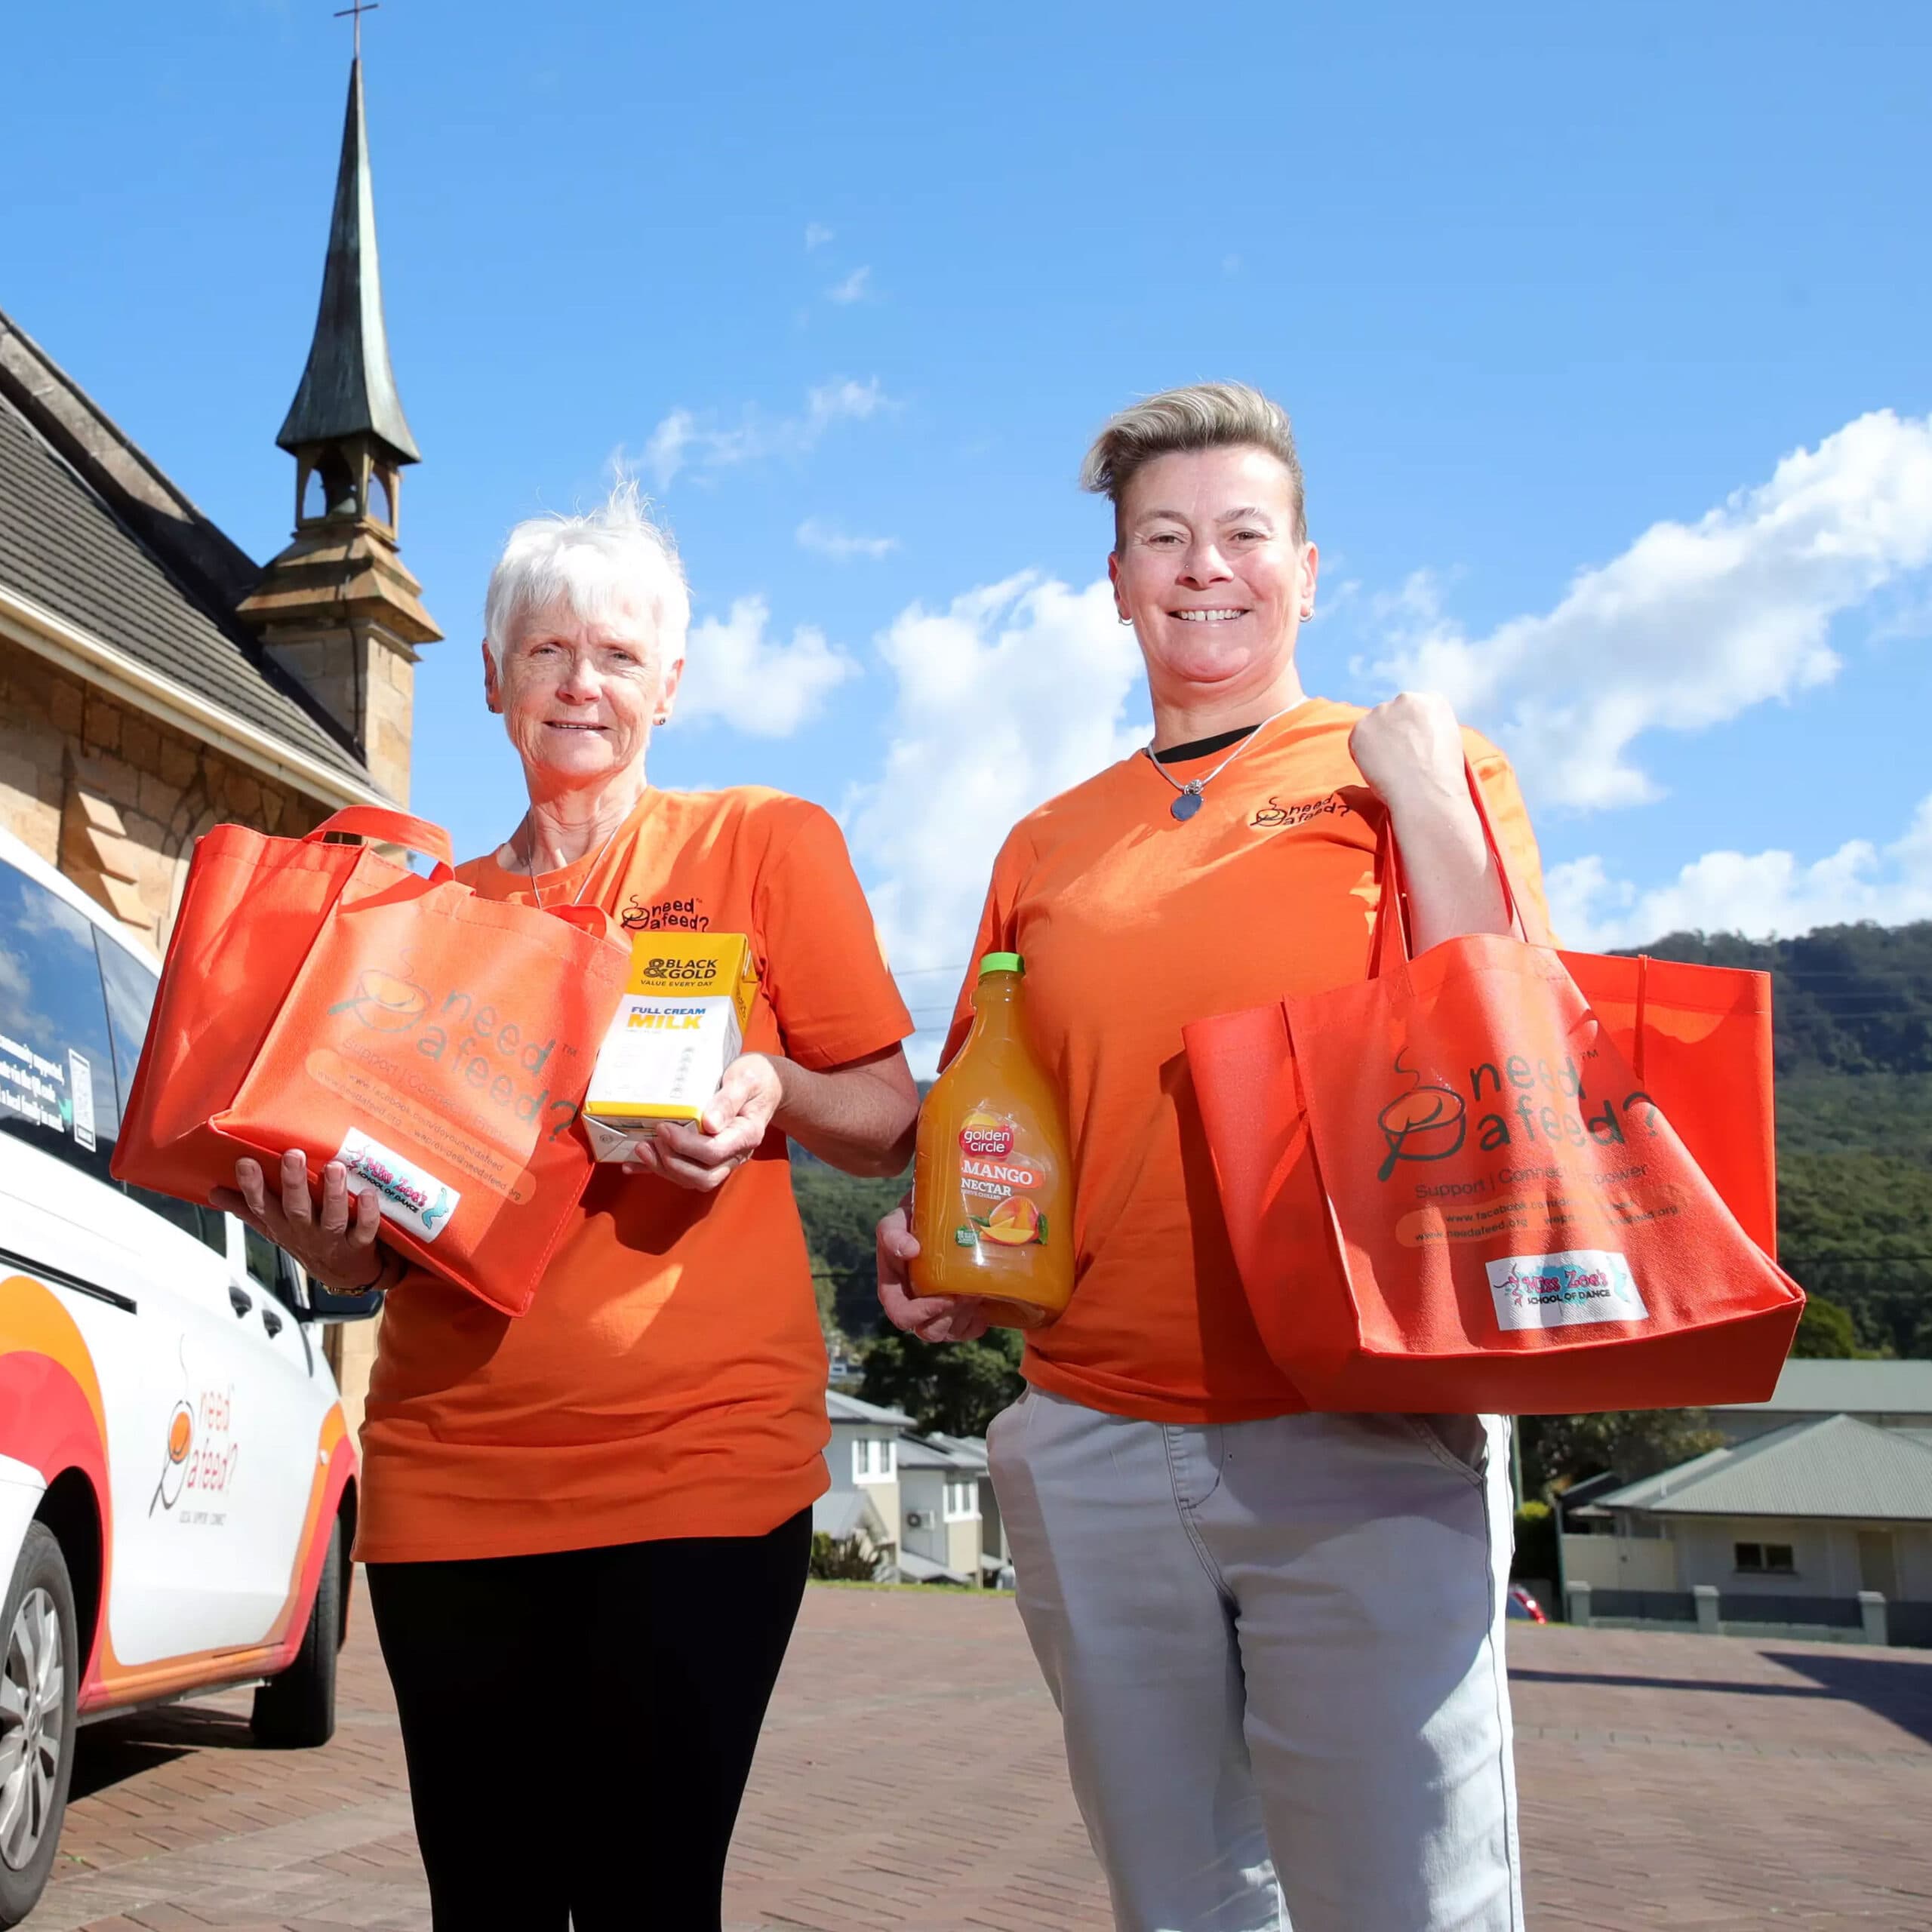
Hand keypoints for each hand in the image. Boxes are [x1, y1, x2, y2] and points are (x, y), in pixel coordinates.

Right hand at [212, 1151, 386, 1294]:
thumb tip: (214, 1192)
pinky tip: (369, 1193)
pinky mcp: (360, 1244)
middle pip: (296, 1208)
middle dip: (293, 1183)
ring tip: (335, 1167)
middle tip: (293, 1155)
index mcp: (282, 1225)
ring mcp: (332, 1239)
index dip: (252, 1187)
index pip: (262, 1206)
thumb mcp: (273, 1228)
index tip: (246, 1162)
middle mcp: (305, 1232)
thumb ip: (246, 1209)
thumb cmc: (307, 1242)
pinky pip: (365, 1229)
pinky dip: (368, 1213)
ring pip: (332, 1218)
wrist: (344, 1275)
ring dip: (333, 1193)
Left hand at [626, 1053, 782, 1190]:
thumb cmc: (757, 1077)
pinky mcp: (709, 1157)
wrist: (766, 1085)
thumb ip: (728, 1100)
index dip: (686, 1145)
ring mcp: (723, 1158)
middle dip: (672, 1163)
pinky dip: (656, 1171)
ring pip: (693, 1179)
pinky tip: (632, 1165)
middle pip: (704, 1176)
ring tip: (641, 1148)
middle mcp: (735, 1153)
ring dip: (664, 1169)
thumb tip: (709, 1124)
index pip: (715, 1152)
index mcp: (746, 1134)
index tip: (665, 1127)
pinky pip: (683, 1172)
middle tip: (651, 1140)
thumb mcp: (746, 1079)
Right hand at [876, 1199, 990, 1343]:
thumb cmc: (912, 1220)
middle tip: (966, 1294)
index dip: (921, 1314)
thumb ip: (893, 1234)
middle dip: (949, 1316)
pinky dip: (977, 1323)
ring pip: (949, 1332)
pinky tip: (984, 1305)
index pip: (901, 1315)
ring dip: (965, 1317)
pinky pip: (967, 1330)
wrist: (939, 1216)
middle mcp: (915, 1305)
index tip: (942, 1297)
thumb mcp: (896, 1221)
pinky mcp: (959, 1311)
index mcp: (894, 1290)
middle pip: (928, 1331)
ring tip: (977, 1293)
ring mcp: (938, 1311)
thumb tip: (910, 1250)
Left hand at [1348, 691, 1466, 816]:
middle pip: (1393, 714)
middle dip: (1393, 732)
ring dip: (1377, 742)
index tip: (1414, 747)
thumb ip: (1428, 731)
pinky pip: (1358, 740)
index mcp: (1433, 702)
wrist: (1427, 793)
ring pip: (1375, 726)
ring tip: (1391, 768)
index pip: (1416, 710)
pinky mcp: (1362, 727)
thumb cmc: (1442, 779)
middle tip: (1399, 759)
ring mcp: (1382, 711)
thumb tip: (1411, 738)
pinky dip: (1362, 754)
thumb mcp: (1448, 743)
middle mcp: (1407, 699)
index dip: (1413, 730)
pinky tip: (1379, 769)